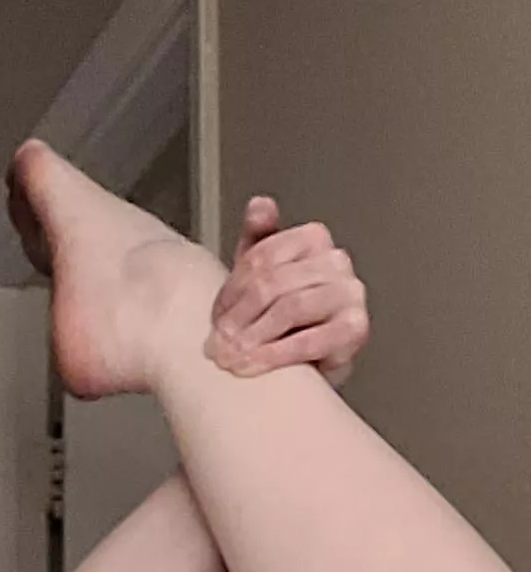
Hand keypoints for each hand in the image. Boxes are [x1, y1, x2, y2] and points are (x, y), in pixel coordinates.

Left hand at [206, 198, 368, 388]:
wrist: (311, 359)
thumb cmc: (283, 313)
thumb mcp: (263, 272)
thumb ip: (258, 238)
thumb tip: (260, 205)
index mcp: (313, 238)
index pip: (261, 258)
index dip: (231, 291)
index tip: (215, 318)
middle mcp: (336, 261)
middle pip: (272, 283)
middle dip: (238, 318)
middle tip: (216, 344)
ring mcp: (350, 293)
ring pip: (289, 308)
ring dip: (253, 337)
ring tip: (231, 357)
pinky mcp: (356, 328)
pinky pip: (309, 341)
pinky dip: (276, 355)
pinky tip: (253, 366)